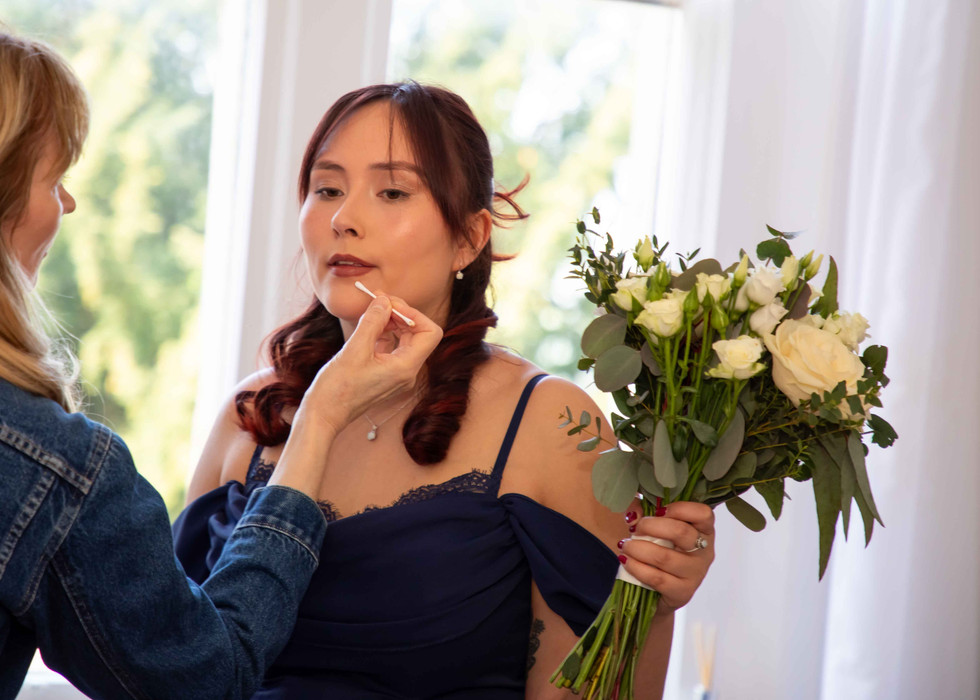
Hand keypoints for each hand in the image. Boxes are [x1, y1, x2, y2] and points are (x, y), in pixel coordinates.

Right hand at [294, 295, 442, 434]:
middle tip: (378, 299)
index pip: (430, 333)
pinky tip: (368, 324)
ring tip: (371, 309)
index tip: (390, 304)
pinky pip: (393, 347)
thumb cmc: (337, 389)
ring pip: (405, 339)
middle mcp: (407, 372)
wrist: (324, 415)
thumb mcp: (354, 350)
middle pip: (418, 334)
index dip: (414, 314)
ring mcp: (398, 374)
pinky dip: (384, 332)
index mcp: (406, 368)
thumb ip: (372, 322)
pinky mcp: (386, 374)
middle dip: (401, 314)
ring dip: (391, 321)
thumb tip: (384, 300)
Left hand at [619, 500, 714, 614]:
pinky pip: (657, 578)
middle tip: (635, 528)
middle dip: (651, 526)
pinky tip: (626, 561)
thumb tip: (632, 515)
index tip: (658, 510)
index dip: (679, 508)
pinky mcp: (683, 592)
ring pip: (664, 557)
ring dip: (638, 548)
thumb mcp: (657, 528)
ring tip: (625, 545)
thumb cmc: (661, 550)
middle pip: (681, 532)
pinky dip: (636, 567)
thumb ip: (644, 512)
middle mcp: (705, 552)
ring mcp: (695, 574)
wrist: (660, 592)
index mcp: (704, 531)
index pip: (703, 513)